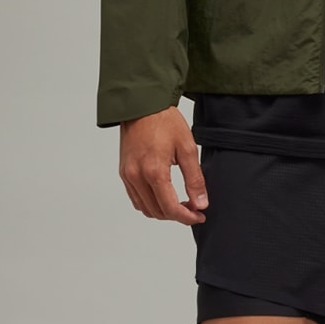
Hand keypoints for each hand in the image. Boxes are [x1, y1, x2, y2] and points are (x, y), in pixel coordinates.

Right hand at [118, 106, 207, 223]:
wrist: (142, 106)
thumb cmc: (165, 122)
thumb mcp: (188, 148)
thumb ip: (195, 179)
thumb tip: (201, 203)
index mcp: (154, 171)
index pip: (170, 208)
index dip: (187, 217)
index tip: (200, 216)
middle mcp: (137, 177)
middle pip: (157, 212)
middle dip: (177, 215)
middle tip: (193, 208)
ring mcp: (128, 175)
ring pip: (145, 208)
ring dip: (163, 211)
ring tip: (180, 203)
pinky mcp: (124, 172)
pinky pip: (136, 198)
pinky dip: (150, 203)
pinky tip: (163, 195)